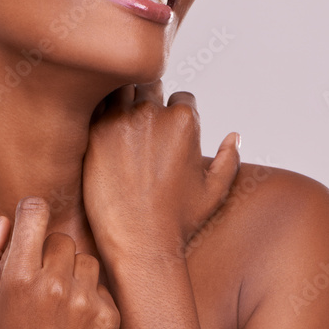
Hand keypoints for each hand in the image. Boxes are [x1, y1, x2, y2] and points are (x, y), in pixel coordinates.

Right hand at [0, 197, 120, 328]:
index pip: (35, 212)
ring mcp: (86, 301)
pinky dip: (89, 300)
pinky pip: (102, 288)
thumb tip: (4, 222)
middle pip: (61, 238)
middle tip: (38, 288)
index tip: (31, 222)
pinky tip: (73, 328)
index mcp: (19, 278)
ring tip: (56, 311)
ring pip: (85, 261)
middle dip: (49, 256)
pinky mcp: (109, 319)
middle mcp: (55, 284)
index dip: (31, 214)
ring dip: (72, 276)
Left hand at [81, 82, 240, 270]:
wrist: (139, 242)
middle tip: (142, 128)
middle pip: (150, 86)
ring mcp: (121, 119)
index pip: (182, 97)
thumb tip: (234, 136)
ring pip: (121, 89)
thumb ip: (228, 159)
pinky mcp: (94, 132)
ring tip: (122, 126)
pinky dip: (99, 114)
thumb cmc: (178, 221)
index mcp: (184, 120)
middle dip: (149, 100)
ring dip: (123, 101)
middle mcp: (153, 112)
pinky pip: (96, 107)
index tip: (168, 133)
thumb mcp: (214, 191)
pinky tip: (102, 134)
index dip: (177, 114)